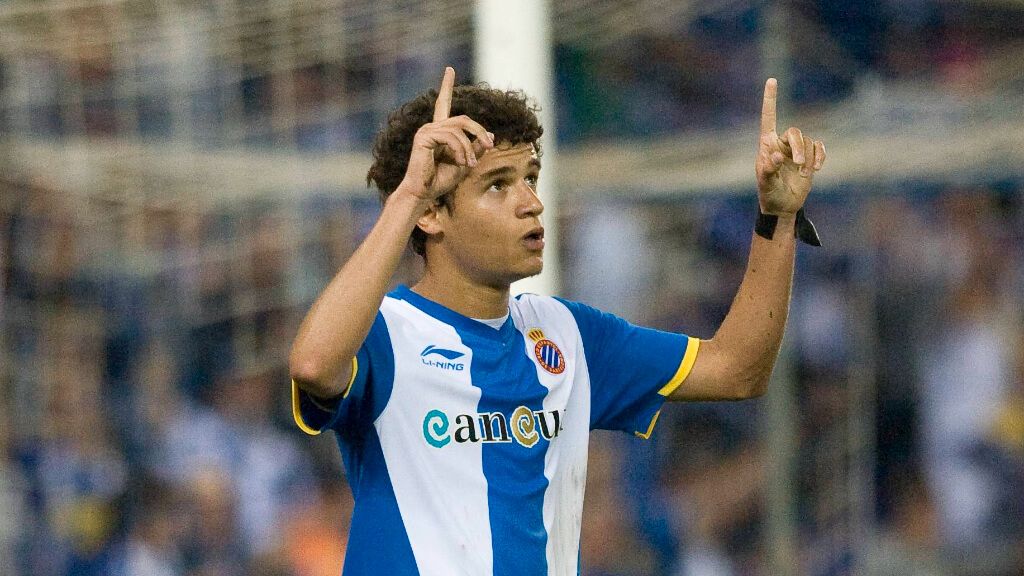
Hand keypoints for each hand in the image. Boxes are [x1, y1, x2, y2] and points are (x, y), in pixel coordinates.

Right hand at [400, 67, 493, 201]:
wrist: (424, 193)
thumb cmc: (441, 181)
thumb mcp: (465, 163)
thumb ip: (475, 148)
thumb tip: (490, 134)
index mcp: (440, 131)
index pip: (443, 104)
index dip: (446, 86)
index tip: (449, 69)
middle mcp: (432, 127)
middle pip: (464, 119)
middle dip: (479, 132)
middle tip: (489, 146)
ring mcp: (427, 130)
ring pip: (460, 128)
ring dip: (469, 147)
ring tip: (469, 164)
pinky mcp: (424, 136)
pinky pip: (451, 136)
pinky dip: (460, 149)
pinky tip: (460, 162)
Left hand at [755, 78, 825, 215]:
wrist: (782, 206)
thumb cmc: (769, 193)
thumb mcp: (765, 183)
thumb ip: (768, 169)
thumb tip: (776, 155)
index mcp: (767, 144)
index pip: (769, 117)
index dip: (770, 99)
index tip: (772, 80)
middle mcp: (781, 143)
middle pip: (795, 132)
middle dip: (798, 147)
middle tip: (798, 165)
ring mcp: (796, 150)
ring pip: (808, 142)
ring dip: (809, 158)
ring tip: (804, 174)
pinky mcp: (809, 157)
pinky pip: (819, 148)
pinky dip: (820, 156)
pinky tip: (817, 168)